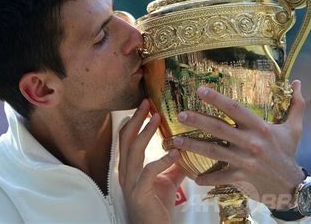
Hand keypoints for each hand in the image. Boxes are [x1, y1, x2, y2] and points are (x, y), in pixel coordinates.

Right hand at [119, 99, 185, 223]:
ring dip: (145, 132)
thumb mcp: (167, 181)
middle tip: (147, 102)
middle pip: (126, 139)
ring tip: (157, 118)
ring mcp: (130, 182)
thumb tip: (184, 150)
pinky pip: (148, 172)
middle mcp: (126, 172)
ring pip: (133, 151)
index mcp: (130, 167)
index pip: (126, 139)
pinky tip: (175, 153)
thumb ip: (172, 166)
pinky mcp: (139, 193)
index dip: (133, 121)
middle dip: (136, 119)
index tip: (144, 106)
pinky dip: (162, 160)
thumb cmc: (157, 207)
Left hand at [172, 80, 305, 209]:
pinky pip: (219, 177)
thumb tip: (298, 82)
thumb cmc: (289, 153)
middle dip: (198, 120)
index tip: (200, 90)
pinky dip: (206, 178)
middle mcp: (250, 143)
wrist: (292, 187)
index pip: (235, 109)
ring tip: (175, 141)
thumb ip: (296, 104)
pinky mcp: (240, 177)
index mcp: (260, 128)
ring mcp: (244, 161)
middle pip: (219, 128)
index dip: (217, 99)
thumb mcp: (295, 128)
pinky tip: (193, 177)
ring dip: (192, 146)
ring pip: (213, 151)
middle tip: (180, 114)